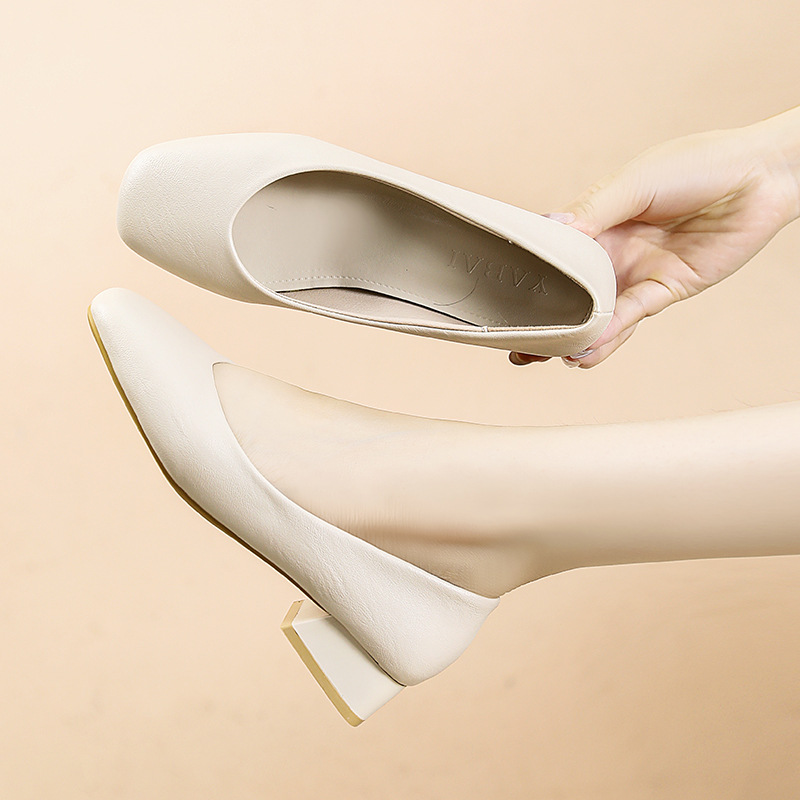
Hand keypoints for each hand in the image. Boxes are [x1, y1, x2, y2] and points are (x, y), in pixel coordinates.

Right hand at [511, 109, 799, 367]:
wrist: (761, 176)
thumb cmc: (698, 165)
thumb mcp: (635, 181)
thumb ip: (593, 209)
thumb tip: (548, 230)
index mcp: (598, 222)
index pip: (554, 252)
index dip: (527, 274)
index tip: (498, 294)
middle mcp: (613, 252)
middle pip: (568, 292)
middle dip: (542, 318)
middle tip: (513, 343)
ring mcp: (637, 274)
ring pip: (594, 314)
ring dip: (570, 337)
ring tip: (540, 357)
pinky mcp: (665, 291)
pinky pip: (629, 317)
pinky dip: (606, 335)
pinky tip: (583, 350)